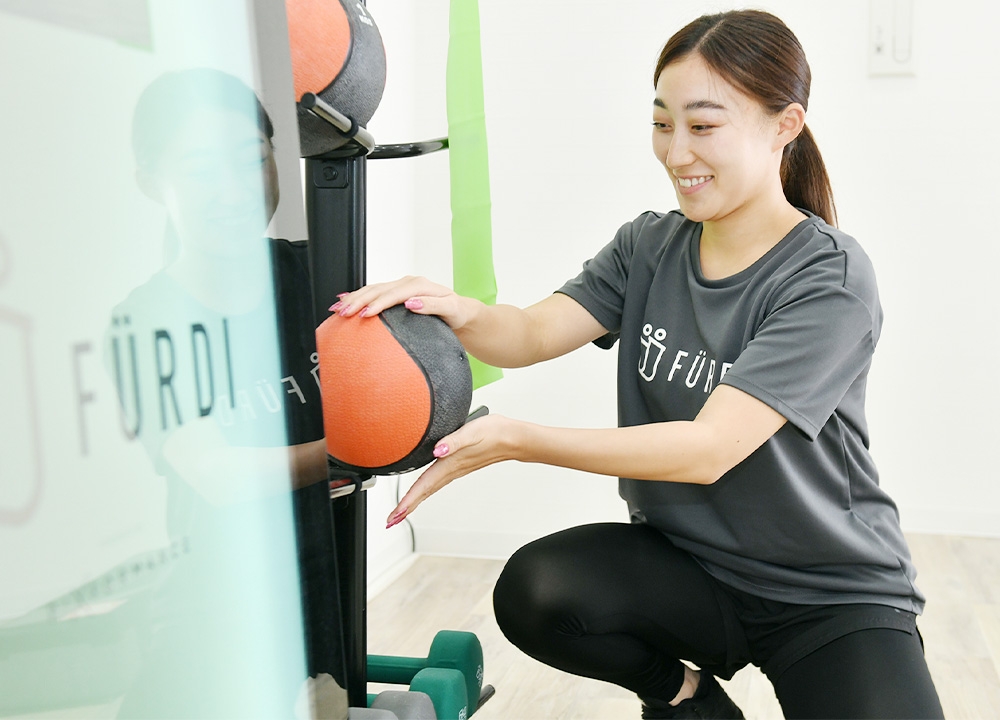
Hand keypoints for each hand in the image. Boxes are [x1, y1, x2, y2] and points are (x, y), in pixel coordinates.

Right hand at [332, 275, 474, 329]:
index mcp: (418, 285)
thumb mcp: (450, 309)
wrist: (459, 311)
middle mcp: (407, 283)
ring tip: (336, 309)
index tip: (365, 314)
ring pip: (372, 290)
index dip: (378, 303)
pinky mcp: (396, 294)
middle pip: (377, 289)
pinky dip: (358, 297)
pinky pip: (374, 293)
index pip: (393, 294)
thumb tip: (411, 303)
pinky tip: (343, 301)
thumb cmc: (456, 312)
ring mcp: (400, 287)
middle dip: (358, 300)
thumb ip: (432, 306)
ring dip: (353, 298)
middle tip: (342, 313)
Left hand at [385, 414, 517, 527]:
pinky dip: (424, 491)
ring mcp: (455, 471)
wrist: (512, 438)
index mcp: (450, 464)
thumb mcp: (472, 431)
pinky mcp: (458, 466)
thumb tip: (438, 451)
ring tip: (400, 512)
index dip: (408, 501)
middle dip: (406, 508)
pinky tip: (421, 492)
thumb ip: (454, 441)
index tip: (396, 515)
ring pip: (429, 489)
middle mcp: (451, 470)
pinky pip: (436, 483)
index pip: (424, 486)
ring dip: (414, 501)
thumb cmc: (493, 432)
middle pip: (424, 493)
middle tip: (390, 522)